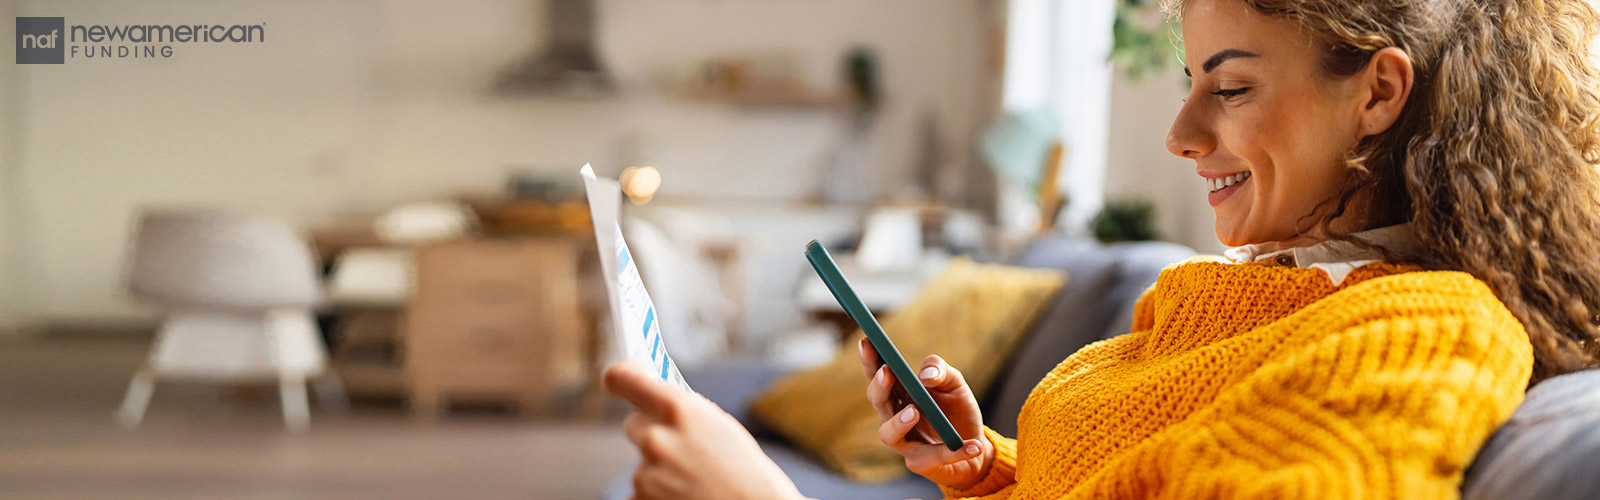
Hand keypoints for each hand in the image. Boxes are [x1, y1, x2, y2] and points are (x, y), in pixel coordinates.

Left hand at [603, 363, 809, 499]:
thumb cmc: (744, 470)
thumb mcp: (718, 425)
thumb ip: (683, 410)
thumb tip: (653, 397)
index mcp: (678, 409)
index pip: (624, 379)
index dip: (619, 378)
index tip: (618, 379)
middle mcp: (656, 438)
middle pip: (634, 424)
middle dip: (652, 433)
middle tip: (681, 450)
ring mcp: (645, 474)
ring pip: (642, 462)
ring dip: (659, 469)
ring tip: (692, 480)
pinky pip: (641, 490)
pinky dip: (657, 495)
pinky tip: (683, 496)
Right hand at [857, 338, 993, 490]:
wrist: (976, 447)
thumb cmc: (958, 411)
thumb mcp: (955, 384)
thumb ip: (941, 371)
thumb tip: (926, 375)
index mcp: (899, 393)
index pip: (877, 374)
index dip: (869, 359)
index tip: (867, 341)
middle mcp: (894, 417)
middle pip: (877, 402)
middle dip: (879, 387)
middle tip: (887, 372)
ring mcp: (904, 442)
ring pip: (888, 434)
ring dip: (898, 422)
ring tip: (914, 411)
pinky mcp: (921, 463)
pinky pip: (932, 458)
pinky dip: (953, 452)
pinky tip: (973, 445)